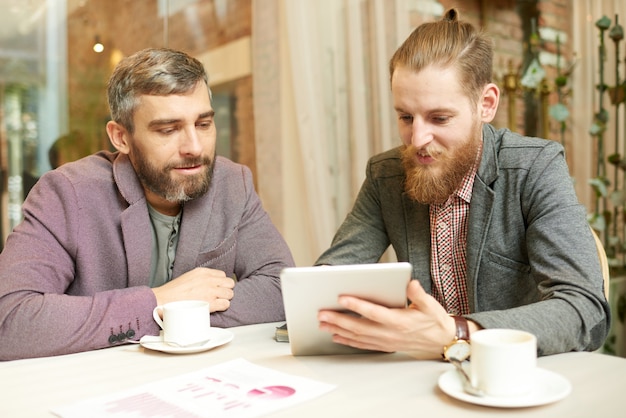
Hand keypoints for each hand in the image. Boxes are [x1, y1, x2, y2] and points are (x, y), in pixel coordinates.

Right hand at [151, 267, 234, 311]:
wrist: (163, 300)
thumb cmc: (172, 292)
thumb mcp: (188, 277)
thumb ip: (201, 278)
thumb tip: (209, 284)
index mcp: (203, 272)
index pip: (222, 275)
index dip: (220, 283)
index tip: (217, 288)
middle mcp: (208, 280)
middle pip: (229, 283)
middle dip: (225, 290)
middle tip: (218, 296)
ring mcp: (210, 291)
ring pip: (230, 294)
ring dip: (225, 299)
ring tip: (216, 302)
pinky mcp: (210, 303)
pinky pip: (226, 304)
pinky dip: (223, 307)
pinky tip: (215, 308)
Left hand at [317, 280, 456, 354]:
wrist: (441, 341)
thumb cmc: (434, 320)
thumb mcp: (431, 305)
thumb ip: (418, 294)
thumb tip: (410, 283)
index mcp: (399, 321)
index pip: (374, 313)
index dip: (357, 306)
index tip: (342, 298)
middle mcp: (389, 333)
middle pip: (359, 327)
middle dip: (338, 319)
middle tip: (321, 313)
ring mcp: (385, 341)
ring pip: (357, 337)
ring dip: (338, 330)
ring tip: (322, 324)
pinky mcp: (384, 345)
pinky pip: (362, 344)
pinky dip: (347, 340)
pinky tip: (336, 336)